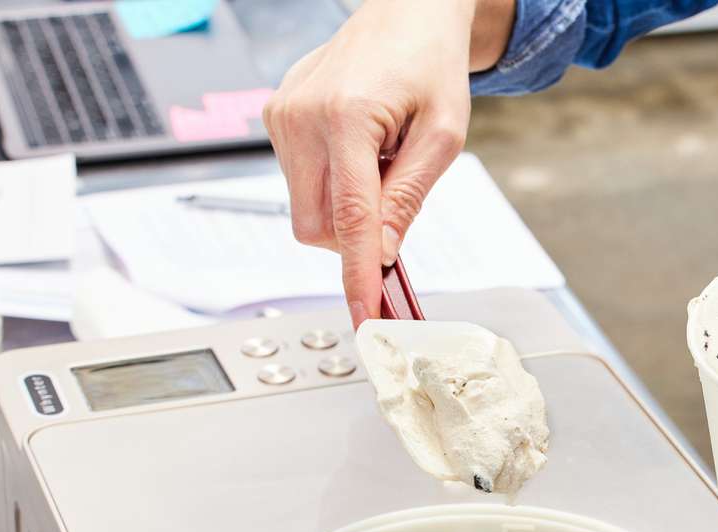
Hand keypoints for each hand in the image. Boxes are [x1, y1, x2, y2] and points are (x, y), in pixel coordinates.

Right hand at [262, 0, 479, 326]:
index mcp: (346, 116)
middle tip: (397, 197)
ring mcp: (280, 115)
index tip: (362, 315)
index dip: (356, 275)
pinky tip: (357, 147)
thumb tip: (380, 253)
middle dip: (355, 236)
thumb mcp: (444, 135)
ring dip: (346, 205)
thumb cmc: (430, 65)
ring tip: (379, 157)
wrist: (405, 13)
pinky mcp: (274, 116)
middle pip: (316, 226)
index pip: (347, 219)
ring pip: (305, 210)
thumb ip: (409, 197)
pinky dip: (332, 182)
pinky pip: (300, 182)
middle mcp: (301, 116)